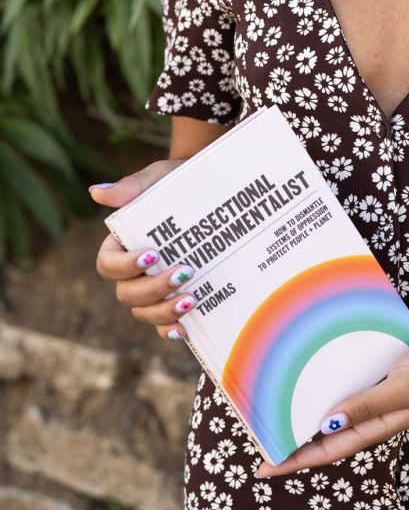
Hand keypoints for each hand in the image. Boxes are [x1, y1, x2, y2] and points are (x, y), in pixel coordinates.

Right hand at [91, 161, 193, 341]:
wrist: (211, 187)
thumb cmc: (175, 181)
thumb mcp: (157, 178)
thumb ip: (131, 187)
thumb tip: (95, 192)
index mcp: (121, 244)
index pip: (107, 265)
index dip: (124, 266)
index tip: (152, 254)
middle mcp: (132, 271)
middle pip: (127, 294)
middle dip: (153, 289)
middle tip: (185, 271)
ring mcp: (152, 288)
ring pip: (144, 312)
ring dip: (164, 311)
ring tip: (191, 299)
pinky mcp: (174, 298)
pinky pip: (163, 324)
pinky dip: (169, 330)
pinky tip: (183, 330)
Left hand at [256, 315, 408, 477]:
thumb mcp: (402, 389)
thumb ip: (366, 405)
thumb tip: (326, 424)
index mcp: (378, 425)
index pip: (328, 449)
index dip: (296, 459)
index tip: (266, 467)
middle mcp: (372, 411)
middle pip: (326, 430)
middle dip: (295, 435)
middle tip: (260, 432)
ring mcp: (375, 388)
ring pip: (334, 401)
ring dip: (309, 402)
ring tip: (276, 400)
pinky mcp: (378, 365)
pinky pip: (347, 373)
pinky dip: (328, 373)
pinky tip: (312, 362)